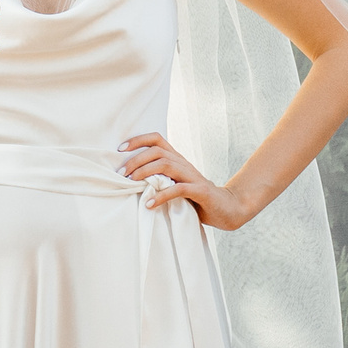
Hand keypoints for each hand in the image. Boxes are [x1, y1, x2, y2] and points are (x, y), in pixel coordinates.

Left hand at [119, 132, 253, 230]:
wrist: (228, 208)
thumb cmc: (196, 198)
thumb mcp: (174, 185)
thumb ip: (158, 180)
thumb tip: (128, 181)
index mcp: (177, 160)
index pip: (157, 139)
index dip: (138, 140)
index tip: (120, 149)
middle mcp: (184, 164)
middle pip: (157, 151)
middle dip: (136, 160)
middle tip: (121, 173)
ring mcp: (193, 176)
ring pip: (166, 165)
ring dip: (145, 172)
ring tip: (131, 183)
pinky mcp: (201, 191)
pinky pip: (179, 189)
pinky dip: (161, 196)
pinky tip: (149, 204)